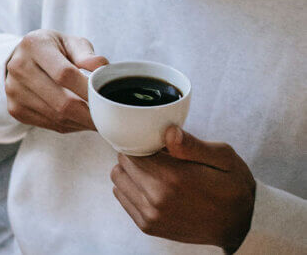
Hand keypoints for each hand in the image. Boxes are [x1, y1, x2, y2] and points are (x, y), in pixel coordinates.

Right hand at [5, 29, 108, 132]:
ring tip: (98, 119)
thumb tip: (102, 69)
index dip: (87, 90)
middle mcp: (18, 67)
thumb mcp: (70, 42)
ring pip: (57, 117)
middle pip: (61, 102)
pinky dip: (71, 126)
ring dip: (82, 122)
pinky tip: (81, 120)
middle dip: (89, 113)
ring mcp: (14, 91)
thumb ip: (86, 54)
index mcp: (34, 45)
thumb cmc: (53, 49)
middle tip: (108, 117)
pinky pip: (50, 125)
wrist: (22, 58)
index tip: (106, 99)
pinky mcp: (15, 109)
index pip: (64, 74)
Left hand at [111, 126, 255, 251]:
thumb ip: (193, 145)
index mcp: (174, 178)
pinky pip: (122, 197)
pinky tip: (151, 186)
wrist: (240, 226)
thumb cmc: (233, 187)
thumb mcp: (224, 158)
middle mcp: (157, 198)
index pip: (133, 149)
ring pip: (118, 179)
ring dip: (130, 171)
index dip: (142, 141)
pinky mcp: (147, 226)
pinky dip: (131, 187)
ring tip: (153, 171)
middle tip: (156, 156)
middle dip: (136, 154)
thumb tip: (168, 132)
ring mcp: (150, 215)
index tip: (155, 142)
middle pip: (123, 162)